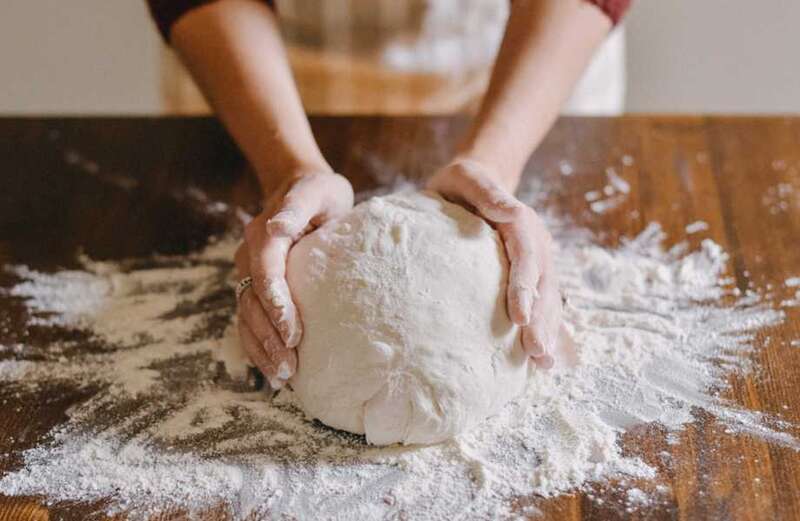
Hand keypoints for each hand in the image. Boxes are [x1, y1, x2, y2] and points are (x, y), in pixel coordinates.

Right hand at [235, 171, 353, 387]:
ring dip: (262, 349)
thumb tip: (276, 227)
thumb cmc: (318, 194)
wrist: (299, 190)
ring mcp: (248, 274)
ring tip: (283, 378)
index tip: (292, 331)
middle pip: (252, 301)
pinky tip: (273, 373)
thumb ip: (297, 207)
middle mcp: (249, 256)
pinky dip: (258, 348)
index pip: (265, 271)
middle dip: (269, 336)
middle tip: (291, 366)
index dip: (275, 302)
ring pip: (246, 317)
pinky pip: (250, 322)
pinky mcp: (254, 289)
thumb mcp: (315, 191)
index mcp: (264, 234)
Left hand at [427, 159, 560, 368]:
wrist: (474, 183)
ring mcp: (536, 261)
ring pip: (548, 299)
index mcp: (521, 222)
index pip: (526, 256)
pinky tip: (538, 358)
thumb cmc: (463, 183)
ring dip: (548, 331)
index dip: (525, 287)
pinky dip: (543, 329)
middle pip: (543, 284)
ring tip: (545, 364)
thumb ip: (487, 192)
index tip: (520, 316)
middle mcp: (535, 244)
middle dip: (542, 320)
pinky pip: (540, 304)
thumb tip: (512, 210)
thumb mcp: (467, 178)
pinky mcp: (529, 275)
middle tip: (537, 353)